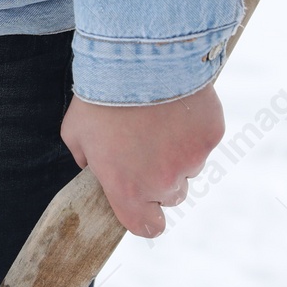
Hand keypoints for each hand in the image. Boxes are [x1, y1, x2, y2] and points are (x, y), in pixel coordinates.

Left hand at [60, 84, 224, 238]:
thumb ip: (84, 158)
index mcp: (128, 189)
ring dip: (179, 152)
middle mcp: (164, 182)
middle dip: (161, 177)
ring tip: (159, 120)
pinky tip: (177, 105)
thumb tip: (92, 165)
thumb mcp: (75, 132)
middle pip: (171, 195)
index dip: (146, 217)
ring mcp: (192, 159)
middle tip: (146, 147)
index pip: (147, 227)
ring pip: (191, 166)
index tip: (142, 204)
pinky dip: (195, 127)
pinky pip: (205, 140)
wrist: (138, 59)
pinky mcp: (212, 135)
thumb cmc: (100, 97)